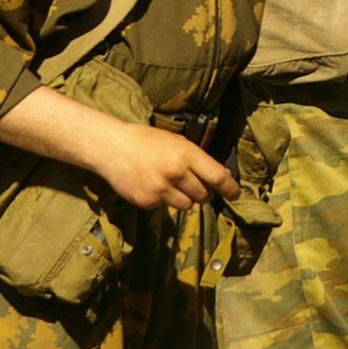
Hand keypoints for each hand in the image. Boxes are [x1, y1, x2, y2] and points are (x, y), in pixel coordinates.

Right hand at [96, 122, 239, 210]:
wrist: (112, 148)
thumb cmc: (147, 141)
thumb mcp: (177, 142)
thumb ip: (197, 159)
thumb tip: (221, 177)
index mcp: (186, 153)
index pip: (216, 176)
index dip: (229, 187)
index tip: (235, 194)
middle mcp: (175, 172)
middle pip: (203, 194)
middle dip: (203, 192)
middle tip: (195, 185)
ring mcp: (160, 189)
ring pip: (186, 205)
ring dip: (184, 198)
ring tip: (171, 184)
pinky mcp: (147, 201)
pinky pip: (165, 207)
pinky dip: (163, 200)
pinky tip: (152, 185)